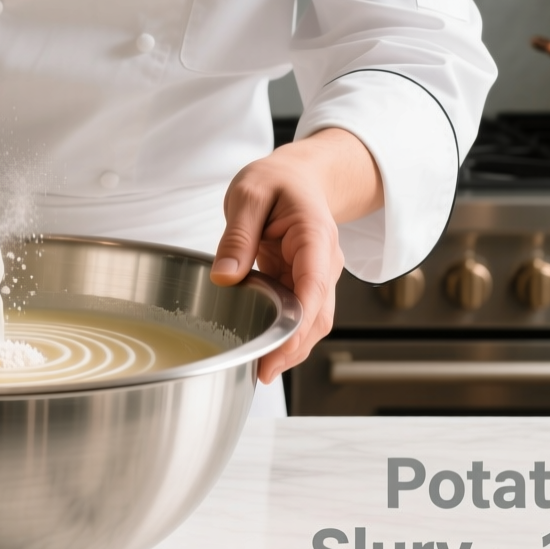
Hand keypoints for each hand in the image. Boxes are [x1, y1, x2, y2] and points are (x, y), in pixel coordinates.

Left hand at [210, 128, 383, 384]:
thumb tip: (225, 277)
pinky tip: (263, 352)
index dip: (298, 323)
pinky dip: (285, 336)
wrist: (300, 177)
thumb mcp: (249, 195)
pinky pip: (299, 316)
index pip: (314, 286)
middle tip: (261, 371)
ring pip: (312, 322)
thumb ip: (237, 236)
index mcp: (314, 236)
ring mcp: (317, 276)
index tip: (277, 348)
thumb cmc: (277, 181)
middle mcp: (324, 262)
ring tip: (259, 370)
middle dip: (294, 347)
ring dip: (291, 347)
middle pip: (318, 314)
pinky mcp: (303, 285)